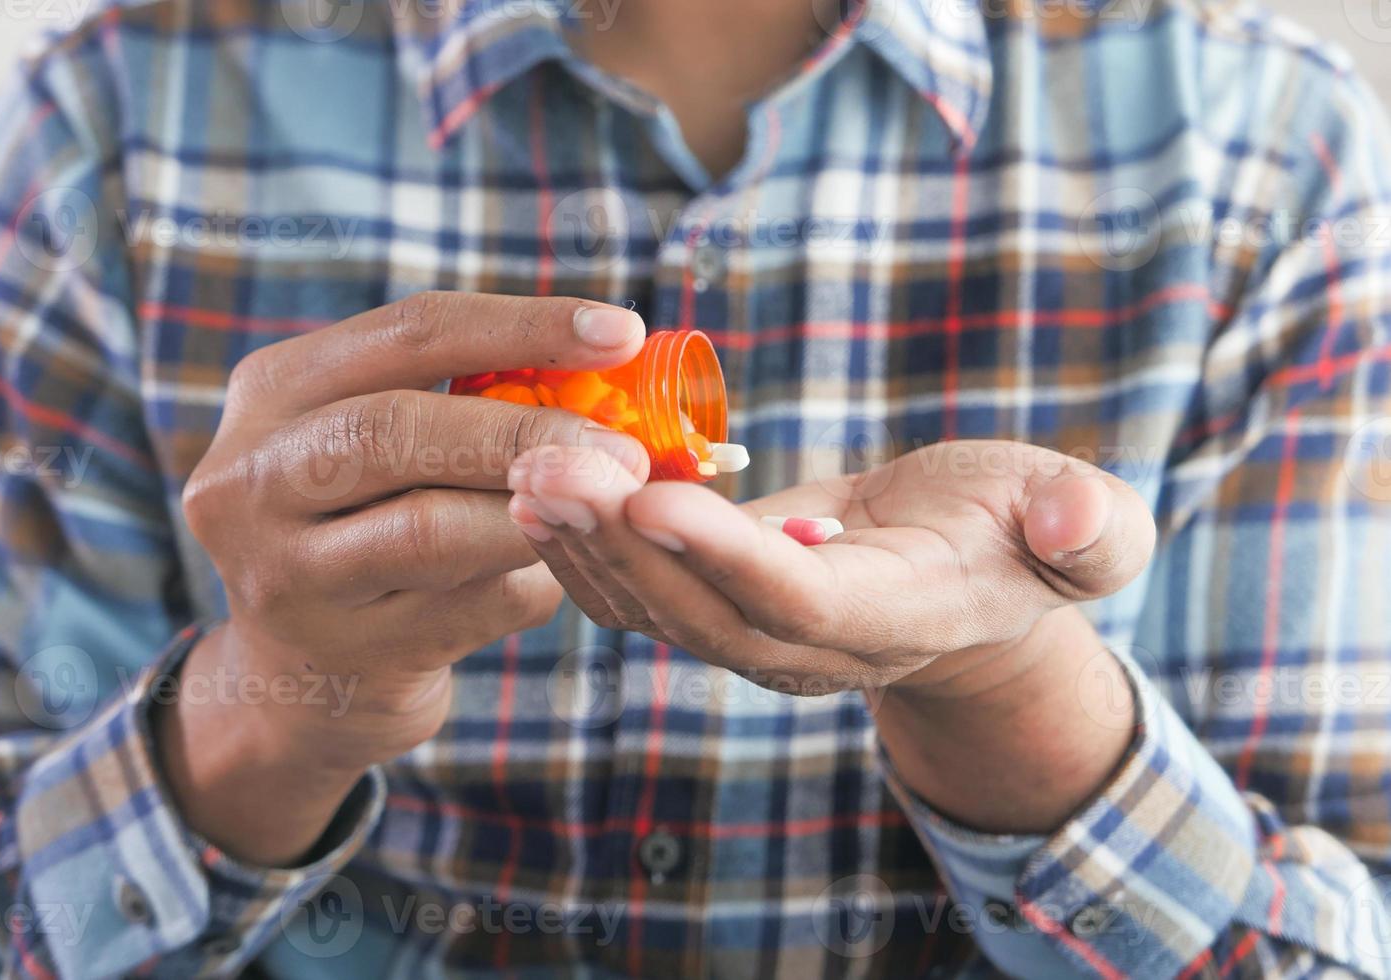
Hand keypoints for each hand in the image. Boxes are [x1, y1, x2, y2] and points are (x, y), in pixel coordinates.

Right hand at [162, 292, 647, 863]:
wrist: (310, 676)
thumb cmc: (376, 524)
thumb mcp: (384, 441)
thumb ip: (466, 397)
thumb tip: (615, 366)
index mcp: (273, 390)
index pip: (408, 331)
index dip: (524, 326)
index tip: (622, 333)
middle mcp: (249, 478)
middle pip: (396, 428)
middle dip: (527, 431)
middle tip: (628, 448)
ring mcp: (283, 576)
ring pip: (429, 529)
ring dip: (539, 511)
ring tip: (611, 504)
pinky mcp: (341, 654)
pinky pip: (468, 606)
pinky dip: (532, 582)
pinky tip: (562, 570)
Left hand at [505, 440, 1154, 697]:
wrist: (966, 582)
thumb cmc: (1022, 536)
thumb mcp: (1085, 527)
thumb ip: (1091, 529)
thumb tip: (1071, 518)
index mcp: (895, 615)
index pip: (796, 600)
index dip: (723, 555)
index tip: (647, 497)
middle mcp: (809, 645)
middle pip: (697, 612)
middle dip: (616, 547)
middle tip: (541, 469)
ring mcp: (752, 637)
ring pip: (650, 610)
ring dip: (579, 547)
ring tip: (518, 470)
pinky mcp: (713, 608)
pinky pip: (633, 594)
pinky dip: (579, 549)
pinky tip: (531, 491)